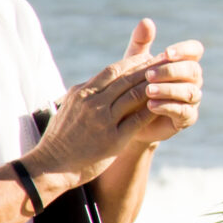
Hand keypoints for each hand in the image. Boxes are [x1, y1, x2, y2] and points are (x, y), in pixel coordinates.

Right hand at [28, 20, 202, 185]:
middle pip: (126, 79)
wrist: (52, 166)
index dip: (133, 62)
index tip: (149, 57)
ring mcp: (103, 121)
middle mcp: (92, 103)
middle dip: (149, 70)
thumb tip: (98, 82)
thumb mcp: (70, 108)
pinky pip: (139, 120)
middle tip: (168, 63)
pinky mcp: (114, 139)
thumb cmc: (61, 138)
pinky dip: (153, 110)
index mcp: (82, 93)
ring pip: (134, 96)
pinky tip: (166, 104)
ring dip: (155, 87)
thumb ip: (86, 94)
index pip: (113, 70)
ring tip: (170, 81)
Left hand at [121, 20, 204, 148]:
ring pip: (191, 91)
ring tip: (147, 91)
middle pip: (194, 70)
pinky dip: (169, 107)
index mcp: (183, 63)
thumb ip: (141, 43)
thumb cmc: (132, 85)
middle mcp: (192, 80)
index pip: (195, 51)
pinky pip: (185, 111)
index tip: (167, 53)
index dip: (185, 50)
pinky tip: (151, 105)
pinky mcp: (187, 118)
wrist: (125, 118)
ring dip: (170, 90)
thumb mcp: (133, 63)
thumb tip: (146, 21)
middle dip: (172, 71)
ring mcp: (191, 100)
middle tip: (148, 75)